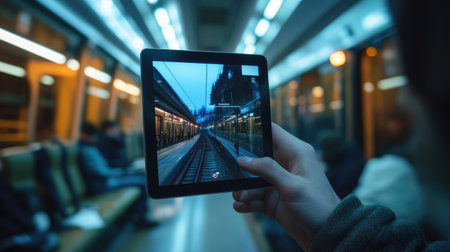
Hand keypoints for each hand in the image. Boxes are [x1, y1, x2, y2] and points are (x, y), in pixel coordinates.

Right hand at [233, 123, 339, 249]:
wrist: (327, 234)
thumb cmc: (318, 206)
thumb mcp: (292, 186)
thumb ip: (267, 170)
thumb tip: (243, 159)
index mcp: (296, 153)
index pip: (273, 132)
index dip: (255, 130)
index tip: (235, 132)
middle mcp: (286, 165)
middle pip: (257, 157)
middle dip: (243, 168)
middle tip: (233, 175)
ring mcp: (279, 182)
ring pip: (253, 180)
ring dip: (244, 189)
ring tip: (240, 197)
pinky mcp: (274, 199)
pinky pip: (255, 197)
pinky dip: (247, 201)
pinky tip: (241, 206)